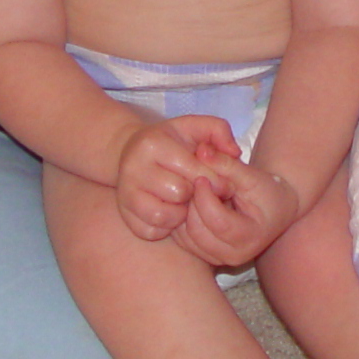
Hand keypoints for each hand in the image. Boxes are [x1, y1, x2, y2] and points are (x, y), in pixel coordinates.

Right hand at [113, 115, 240, 240]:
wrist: (131, 151)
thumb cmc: (171, 141)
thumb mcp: (195, 127)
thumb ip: (219, 132)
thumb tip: (234, 152)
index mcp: (153, 143)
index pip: (193, 171)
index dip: (216, 181)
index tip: (225, 186)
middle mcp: (133, 167)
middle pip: (180, 193)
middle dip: (196, 195)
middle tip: (200, 191)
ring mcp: (125, 192)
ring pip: (163, 216)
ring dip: (181, 214)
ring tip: (184, 202)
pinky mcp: (124, 213)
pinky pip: (150, 231)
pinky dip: (165, 227)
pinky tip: (171, 212)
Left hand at [175, 145, 301, 267]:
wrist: (274, 211)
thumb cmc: (267, 192)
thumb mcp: (252, 175)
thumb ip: (227, 164)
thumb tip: (201, 149)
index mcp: (250, 237)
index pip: (217, 220)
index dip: (204, 197)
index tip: (201, 177)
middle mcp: (234, 255)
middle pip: (198, 230)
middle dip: (192, 204)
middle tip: (196, 184)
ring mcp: (218, 259)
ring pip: (185, 237)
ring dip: (185, 212)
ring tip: (196, 195)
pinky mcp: (205, 256)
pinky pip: (182, 240)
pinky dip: (181, 221)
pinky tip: (191, 204)